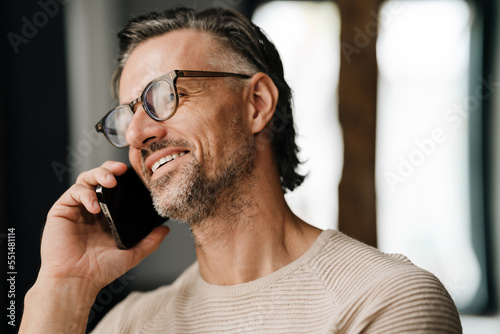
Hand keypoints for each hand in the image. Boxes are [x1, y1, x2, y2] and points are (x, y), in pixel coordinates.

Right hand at [38, 161, 168, 291]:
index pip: (116, 189)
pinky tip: (94, 206)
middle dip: (110, 169)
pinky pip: (73, 193)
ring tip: (110, 182)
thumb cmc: (100, 270)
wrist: (76, 281)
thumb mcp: (131, 254)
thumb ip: (149, 241)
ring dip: (98, 175)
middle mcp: (92, 208)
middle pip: (99, 177)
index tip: (136, 174)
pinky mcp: (61, 210)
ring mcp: (77, 208)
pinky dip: (85, 195)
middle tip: (121, 170)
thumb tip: (166, 229)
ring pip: (85, 179)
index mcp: (108, 215)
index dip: (124, 178)